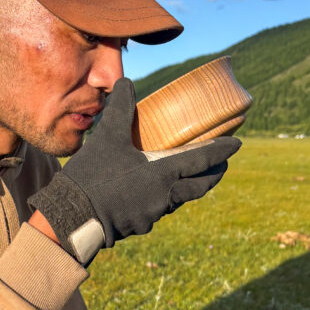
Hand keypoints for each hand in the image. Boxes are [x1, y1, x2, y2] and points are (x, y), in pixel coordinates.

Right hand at [28, 77, 240, 263]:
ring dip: (188, 189)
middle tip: (221, 165)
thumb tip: (126, 82)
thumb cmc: (92, 176)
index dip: (222, 151)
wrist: (72, 216)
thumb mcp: (106, 137)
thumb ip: (119, 109)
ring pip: (180, 200)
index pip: (202, 160)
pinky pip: (158, 212)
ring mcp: (153, 215)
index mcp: (163, 174)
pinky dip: (162, 201)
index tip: (238, 144)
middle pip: (200, 187)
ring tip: (187, 178)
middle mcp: (165, 197)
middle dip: (214, 175)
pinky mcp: (139, 226)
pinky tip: (152, 195)